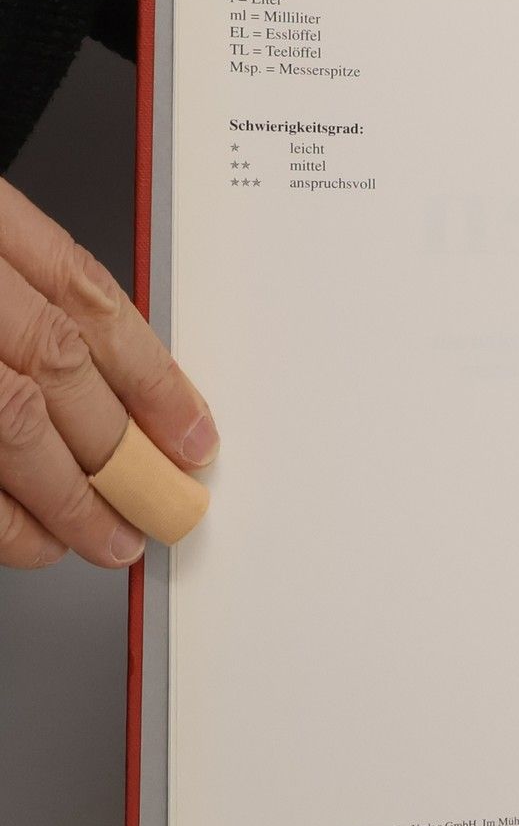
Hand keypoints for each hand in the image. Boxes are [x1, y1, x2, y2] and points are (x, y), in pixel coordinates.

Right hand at [0, 179, 217, 569]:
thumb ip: (22, 285)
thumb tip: (117, 377)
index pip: (87, 301)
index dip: (153, 375)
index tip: (193, 432)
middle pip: (55, 369)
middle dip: (122, 448)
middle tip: (165, 503)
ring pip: (8, 425)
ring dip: (68, 496)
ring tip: (108, 537)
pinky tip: (29, 540)